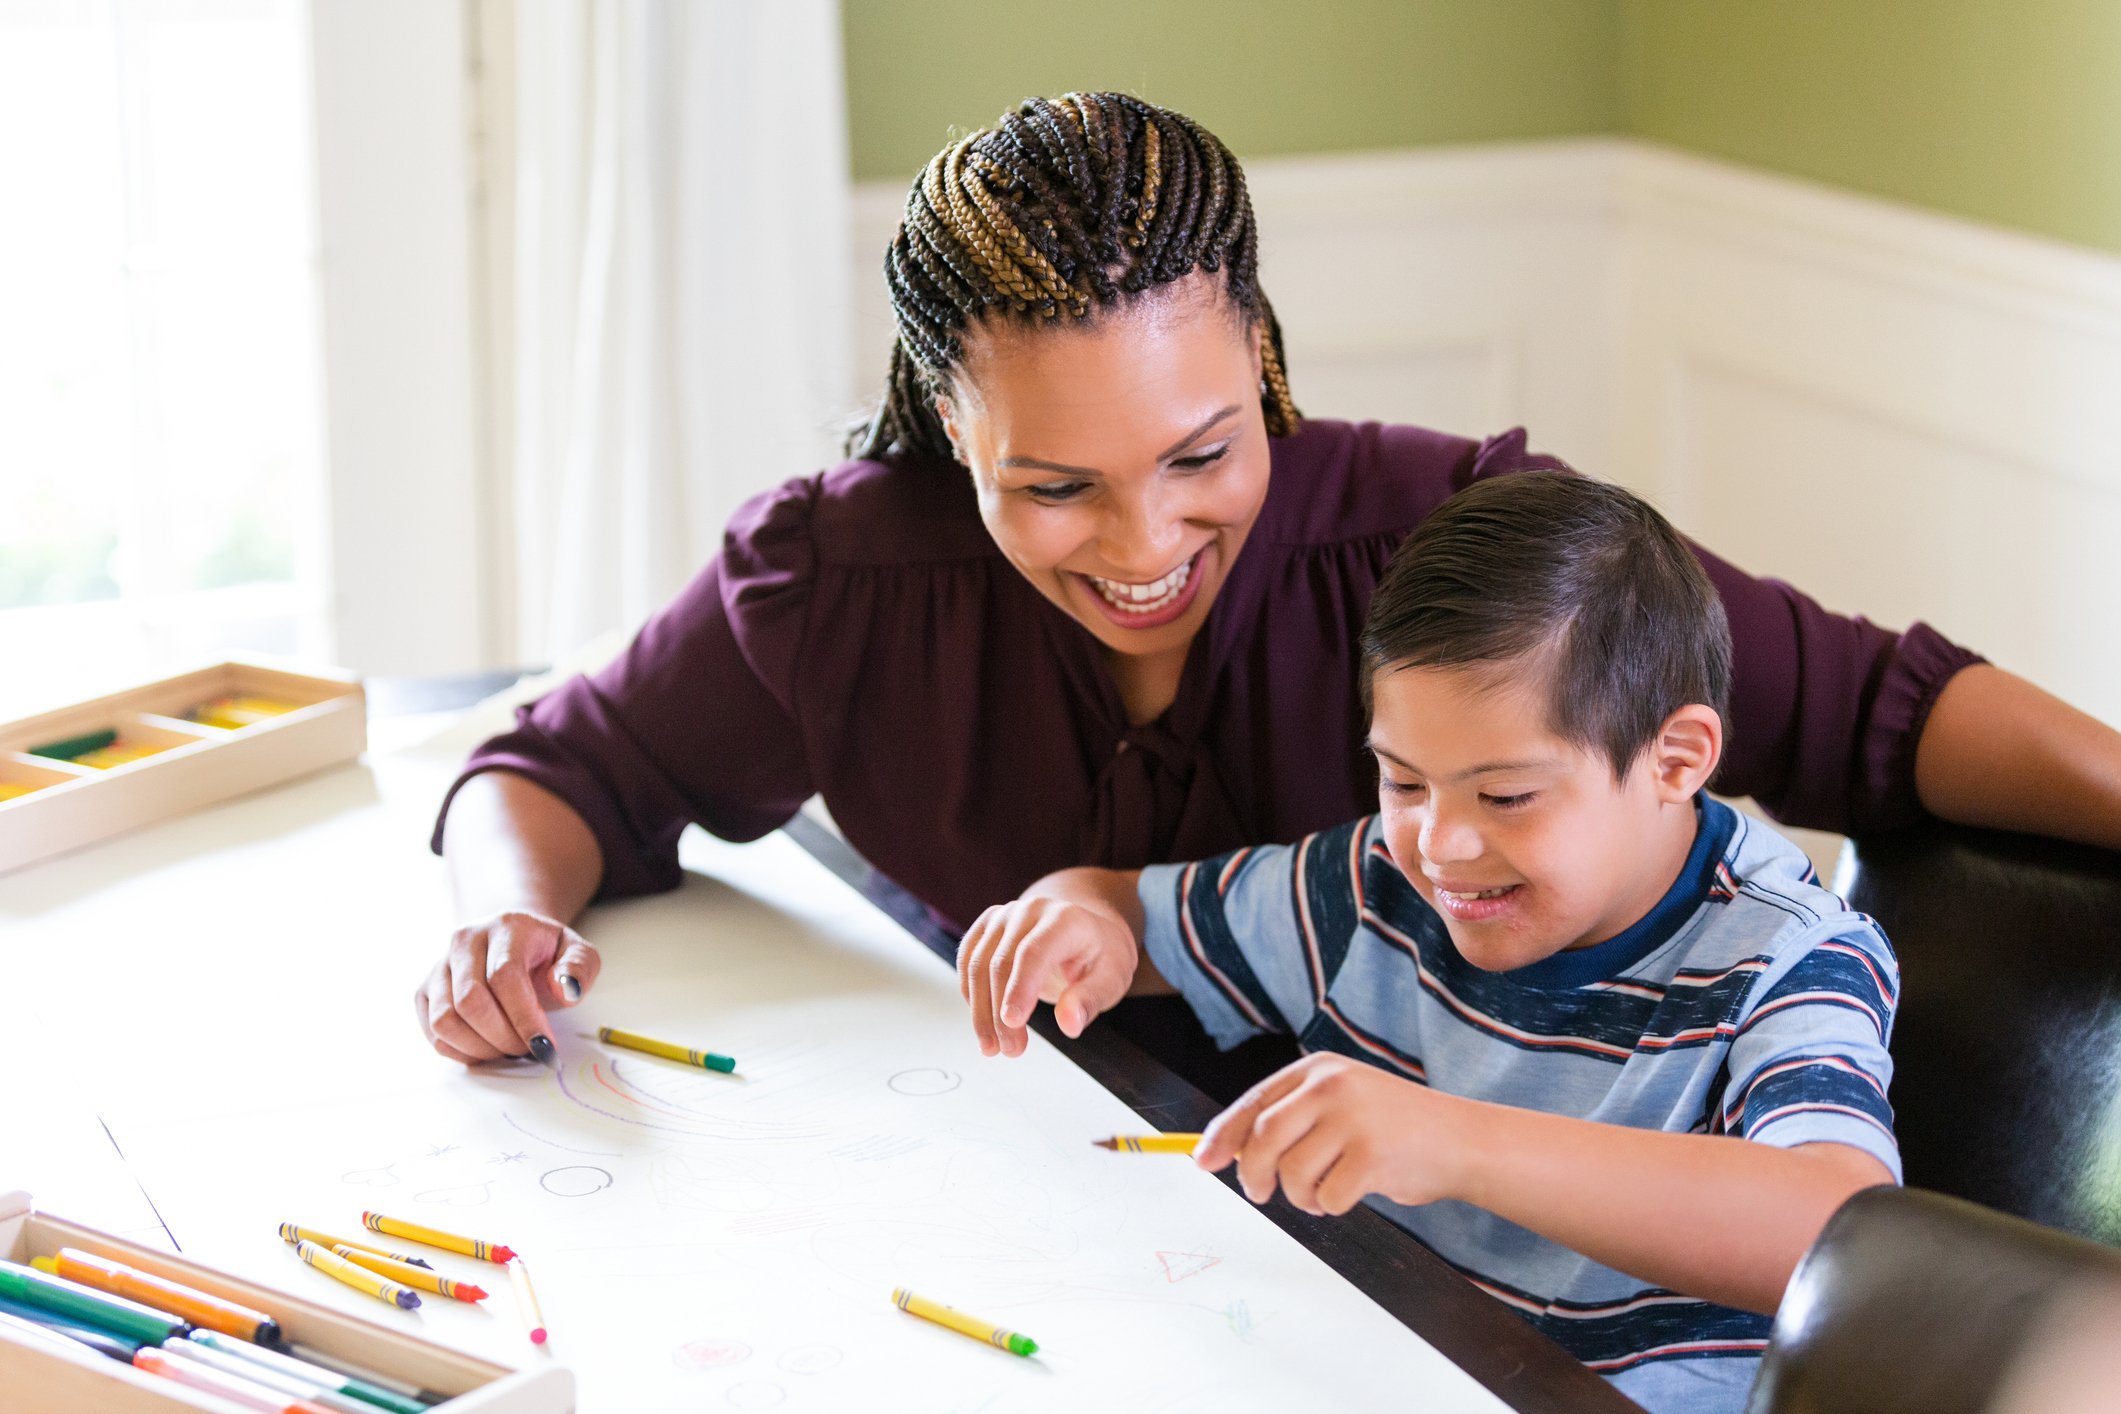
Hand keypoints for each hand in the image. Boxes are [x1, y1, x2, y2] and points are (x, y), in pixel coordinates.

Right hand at [414, 911, 599, 1064]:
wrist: (515, 940)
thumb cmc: (546, 952)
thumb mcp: (578, 953)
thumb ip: (580, 968)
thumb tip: (567, 990)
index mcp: (506, 927)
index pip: (504, 976)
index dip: (524, 1017)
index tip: (545, 1046)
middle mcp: (465, 941)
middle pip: (470, 1001)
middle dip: (502, 1037)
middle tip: (528, 1050)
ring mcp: (440, 966)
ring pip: (444, 1020)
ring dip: (480, 1048)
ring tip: (508, 1048)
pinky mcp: (425, 990)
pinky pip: (432, 1032)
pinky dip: (460, 1051)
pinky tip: (487, 1048)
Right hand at [956, 894, 1138, 1057]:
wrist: (1085, 929)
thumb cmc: (1100, 955)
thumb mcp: (1112, 979)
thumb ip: (1090, 1000)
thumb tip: (1069, 1024)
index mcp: (1064, 919)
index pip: (1033, 953)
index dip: (1019, 989)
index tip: (1013, 1024)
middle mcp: (1029, 911)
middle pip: (1001, 963)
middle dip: (1000, 1013)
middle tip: (1011, 1050)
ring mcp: (1004, 915)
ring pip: (977, 964)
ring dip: (980, 1011)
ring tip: (993, 1047)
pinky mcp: (987, 925)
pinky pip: (967, 961)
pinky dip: (971, 994)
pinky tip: (983, 1021)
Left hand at [1194, 1053, 1473, 1215]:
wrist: (1461, 1140)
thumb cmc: (1393, 1130)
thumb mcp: (1341, 1105)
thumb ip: (1293, 1120)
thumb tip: (1229, 1153)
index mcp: (1319, 1069)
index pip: (1255, 1103)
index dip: (1223, 1135)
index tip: (1203, 1161)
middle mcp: (1332, 1086)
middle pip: (1263, 1138)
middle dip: (1253, 1173)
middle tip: (1259, 1194)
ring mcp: (1353, 1119)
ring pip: (1292, 1173)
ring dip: (1300, 1197)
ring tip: (1323, 1193)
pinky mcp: (1371, 1155)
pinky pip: (1326, 1196)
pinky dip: (1331, 1206)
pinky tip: (1353, 1194)